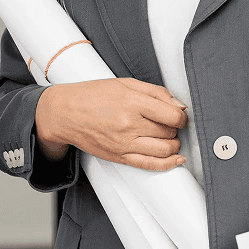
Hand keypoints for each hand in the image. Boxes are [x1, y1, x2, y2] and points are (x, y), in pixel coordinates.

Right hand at [35, 78, 187, 170]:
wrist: (66, 113)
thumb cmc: (94, 95)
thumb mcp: (127, 83)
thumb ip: (156, 92)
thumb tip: (179, 105)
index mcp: (133, 103)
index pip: (172, 115)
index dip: (182, 116)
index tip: (180, 114)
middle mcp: (129, 125)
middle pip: (168, 132)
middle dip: (176, 128)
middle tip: (172, 123)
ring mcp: (124, 144)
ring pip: (164, 150)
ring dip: (174, 145)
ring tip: (171, 137)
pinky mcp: (119, 157)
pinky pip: (149, 165)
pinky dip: (167, 164)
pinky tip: (176, 159)